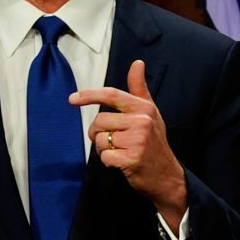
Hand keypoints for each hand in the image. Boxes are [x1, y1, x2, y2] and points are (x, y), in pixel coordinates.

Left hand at [69, 60, 186, 227]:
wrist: (167, 176)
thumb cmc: (155, 142)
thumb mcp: (150, 113)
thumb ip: (139, 89)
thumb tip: (137, 63)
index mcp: (144, 108)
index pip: (112, 95)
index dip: (90, 95)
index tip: (72, 98)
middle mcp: (142, 121)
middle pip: (100, 120)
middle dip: (97, 132)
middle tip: (109, 140)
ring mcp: (138, 140)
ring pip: (100, 140)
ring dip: (103, 148)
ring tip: (119, 151)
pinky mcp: (132, 159)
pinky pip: (104, 156)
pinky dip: (107, 161)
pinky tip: (121, 163)